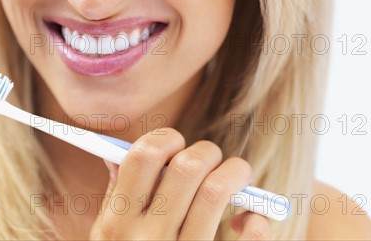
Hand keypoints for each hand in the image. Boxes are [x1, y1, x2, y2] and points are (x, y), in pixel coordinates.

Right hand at [89, 128, 271, 239]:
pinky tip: (248, 219)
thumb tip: (116, 155)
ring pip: (218, 191)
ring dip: (235, 171)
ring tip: (238, 174)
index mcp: (118, 225)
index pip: (141, 157)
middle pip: (185, 167)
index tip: (175, 143)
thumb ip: (116, 198)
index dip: (164, 138)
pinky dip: (255, 219)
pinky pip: (248, 237)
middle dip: (205, 152)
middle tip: (210, 157)